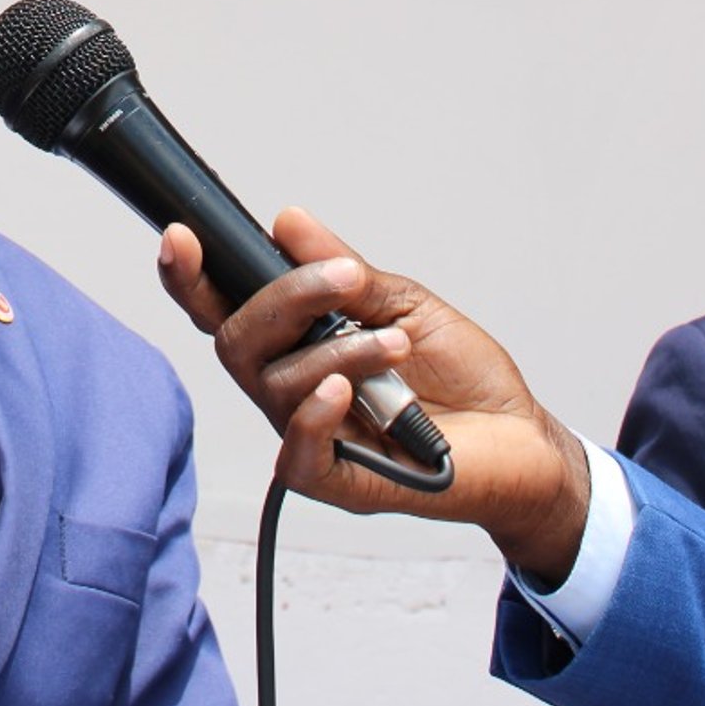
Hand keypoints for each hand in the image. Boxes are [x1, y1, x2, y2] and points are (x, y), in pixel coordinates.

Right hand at [157, 206, 590, 584]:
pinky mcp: (337, 482)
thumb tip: (288, 223)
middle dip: (282, 300)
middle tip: (345, 281)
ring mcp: (309, 435)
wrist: (523, 440)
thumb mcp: (406, 303)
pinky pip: (297, 453)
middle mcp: (289, 388)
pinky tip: (343, 393)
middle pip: (236, 342)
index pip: (224, 309)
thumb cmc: (464, 378)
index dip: (191, 276)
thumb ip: (344, 270)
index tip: (181, 235)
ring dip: (337, 352)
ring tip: (396, 343)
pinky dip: (313, 416)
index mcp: (296, 343)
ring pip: (275, 386)